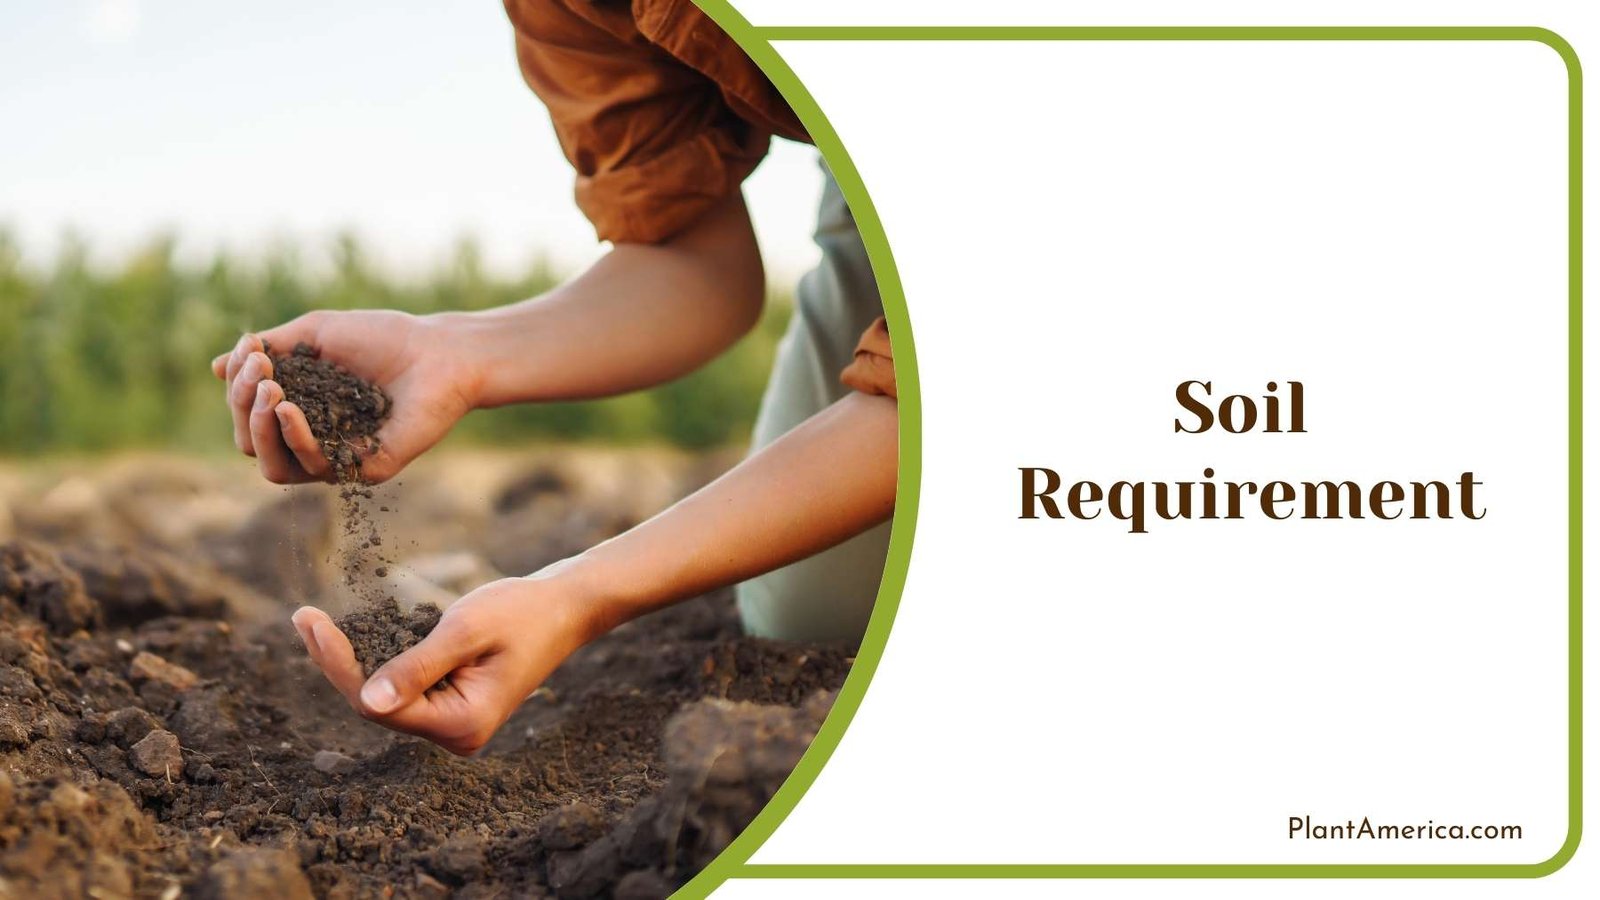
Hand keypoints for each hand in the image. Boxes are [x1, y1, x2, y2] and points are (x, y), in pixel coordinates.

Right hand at [211, 310, 480, 483]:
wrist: (439, 351)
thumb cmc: (382, 337)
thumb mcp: (315, 334)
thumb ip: (269, 349)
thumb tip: (216, 367)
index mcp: (299, 408)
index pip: (248, 414)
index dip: (238, 386)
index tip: (253, 351)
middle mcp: (314, 438)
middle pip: (251, 443)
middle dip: (243, 406)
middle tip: (261, 372)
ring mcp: (337, 457)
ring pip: (273, 466)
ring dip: (259, 428)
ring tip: (270, 391)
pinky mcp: (363, 471)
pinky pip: (313, 468)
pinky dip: (294, 439)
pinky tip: (289, 409)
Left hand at [290, 576, 594, 755]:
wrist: (565, 608)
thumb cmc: (522, 612)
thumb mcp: (466, 630)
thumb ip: (417, 666)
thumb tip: (367, 701)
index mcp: (462, 724)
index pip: (380, 705)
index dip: (339, 666)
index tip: (310, 622)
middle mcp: (456, 734)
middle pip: (377, 706)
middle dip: (339, 662)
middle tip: (304, 616)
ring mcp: (454, 724)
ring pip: (386, 698)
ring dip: (354, 661)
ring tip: (315, 622)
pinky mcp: (452, 705)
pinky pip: (403, 689)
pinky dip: (378, 660)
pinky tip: (351, 636)